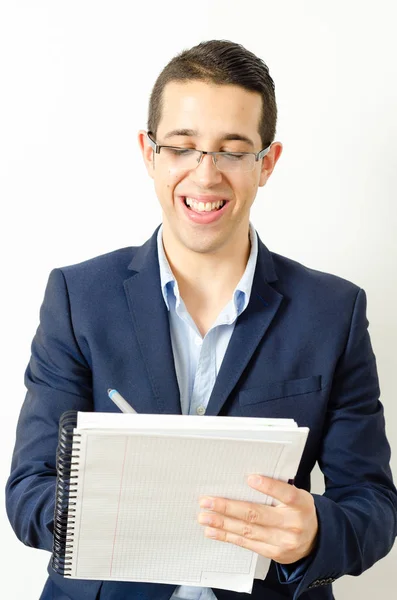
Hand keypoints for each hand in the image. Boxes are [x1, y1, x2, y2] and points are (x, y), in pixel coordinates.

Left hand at [198, 475, 317, 564]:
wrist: (316, 541)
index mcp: (300, 504)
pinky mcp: (273, 553)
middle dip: (228, 507)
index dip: (268, 486)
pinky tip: (213, 531)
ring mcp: (282, 541)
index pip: (285, 494)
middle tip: (207, 501)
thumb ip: (277, 490)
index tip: (249, 478)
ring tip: (204, 517)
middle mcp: (292, 524)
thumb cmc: (299, 511)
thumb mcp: (297, 496)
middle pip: (256, 514)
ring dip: (222, 523)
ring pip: (247, 531)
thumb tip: (245, 479)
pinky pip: (246, 544)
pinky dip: (227, 536)